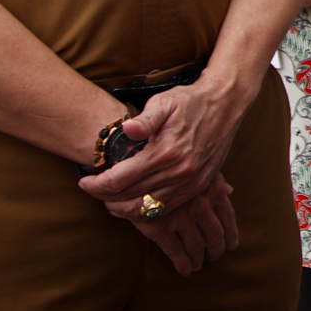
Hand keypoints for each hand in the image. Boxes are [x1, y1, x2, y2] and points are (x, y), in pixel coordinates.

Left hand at [77, 75, 248, 210]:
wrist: (225, 104)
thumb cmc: (191, 101)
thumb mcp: (165, 102)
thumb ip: (145, 119)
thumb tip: (127, 129)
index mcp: (165, 153)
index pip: (119, 181)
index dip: (96, 185)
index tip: (84, 181)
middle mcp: (178, 172)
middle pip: (130, 198)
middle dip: (105, 197)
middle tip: (93, 190)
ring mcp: (190, 182)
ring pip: (147, 208)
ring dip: (124, 207)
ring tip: (110, 198)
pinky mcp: (199, 185)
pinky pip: (167, 208)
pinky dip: (147, 209)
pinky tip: (136, 200)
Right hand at [113, 174, 239, 275]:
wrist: (138, 168)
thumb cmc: (170, 167)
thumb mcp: (197, 168)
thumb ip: (214, 181)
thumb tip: (229, 191)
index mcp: (212, 189)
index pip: (227, 216)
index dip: (231, 233)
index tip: (231, 244)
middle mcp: (200, 205)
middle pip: (215, 234)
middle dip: (216, 249)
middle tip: (214, 256)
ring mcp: (182, 218)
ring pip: (197, 245)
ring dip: (199, 258)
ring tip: (198, 265)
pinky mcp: (161, 228)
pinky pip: (176, 251)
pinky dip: (183, 263)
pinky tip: (185, 270)